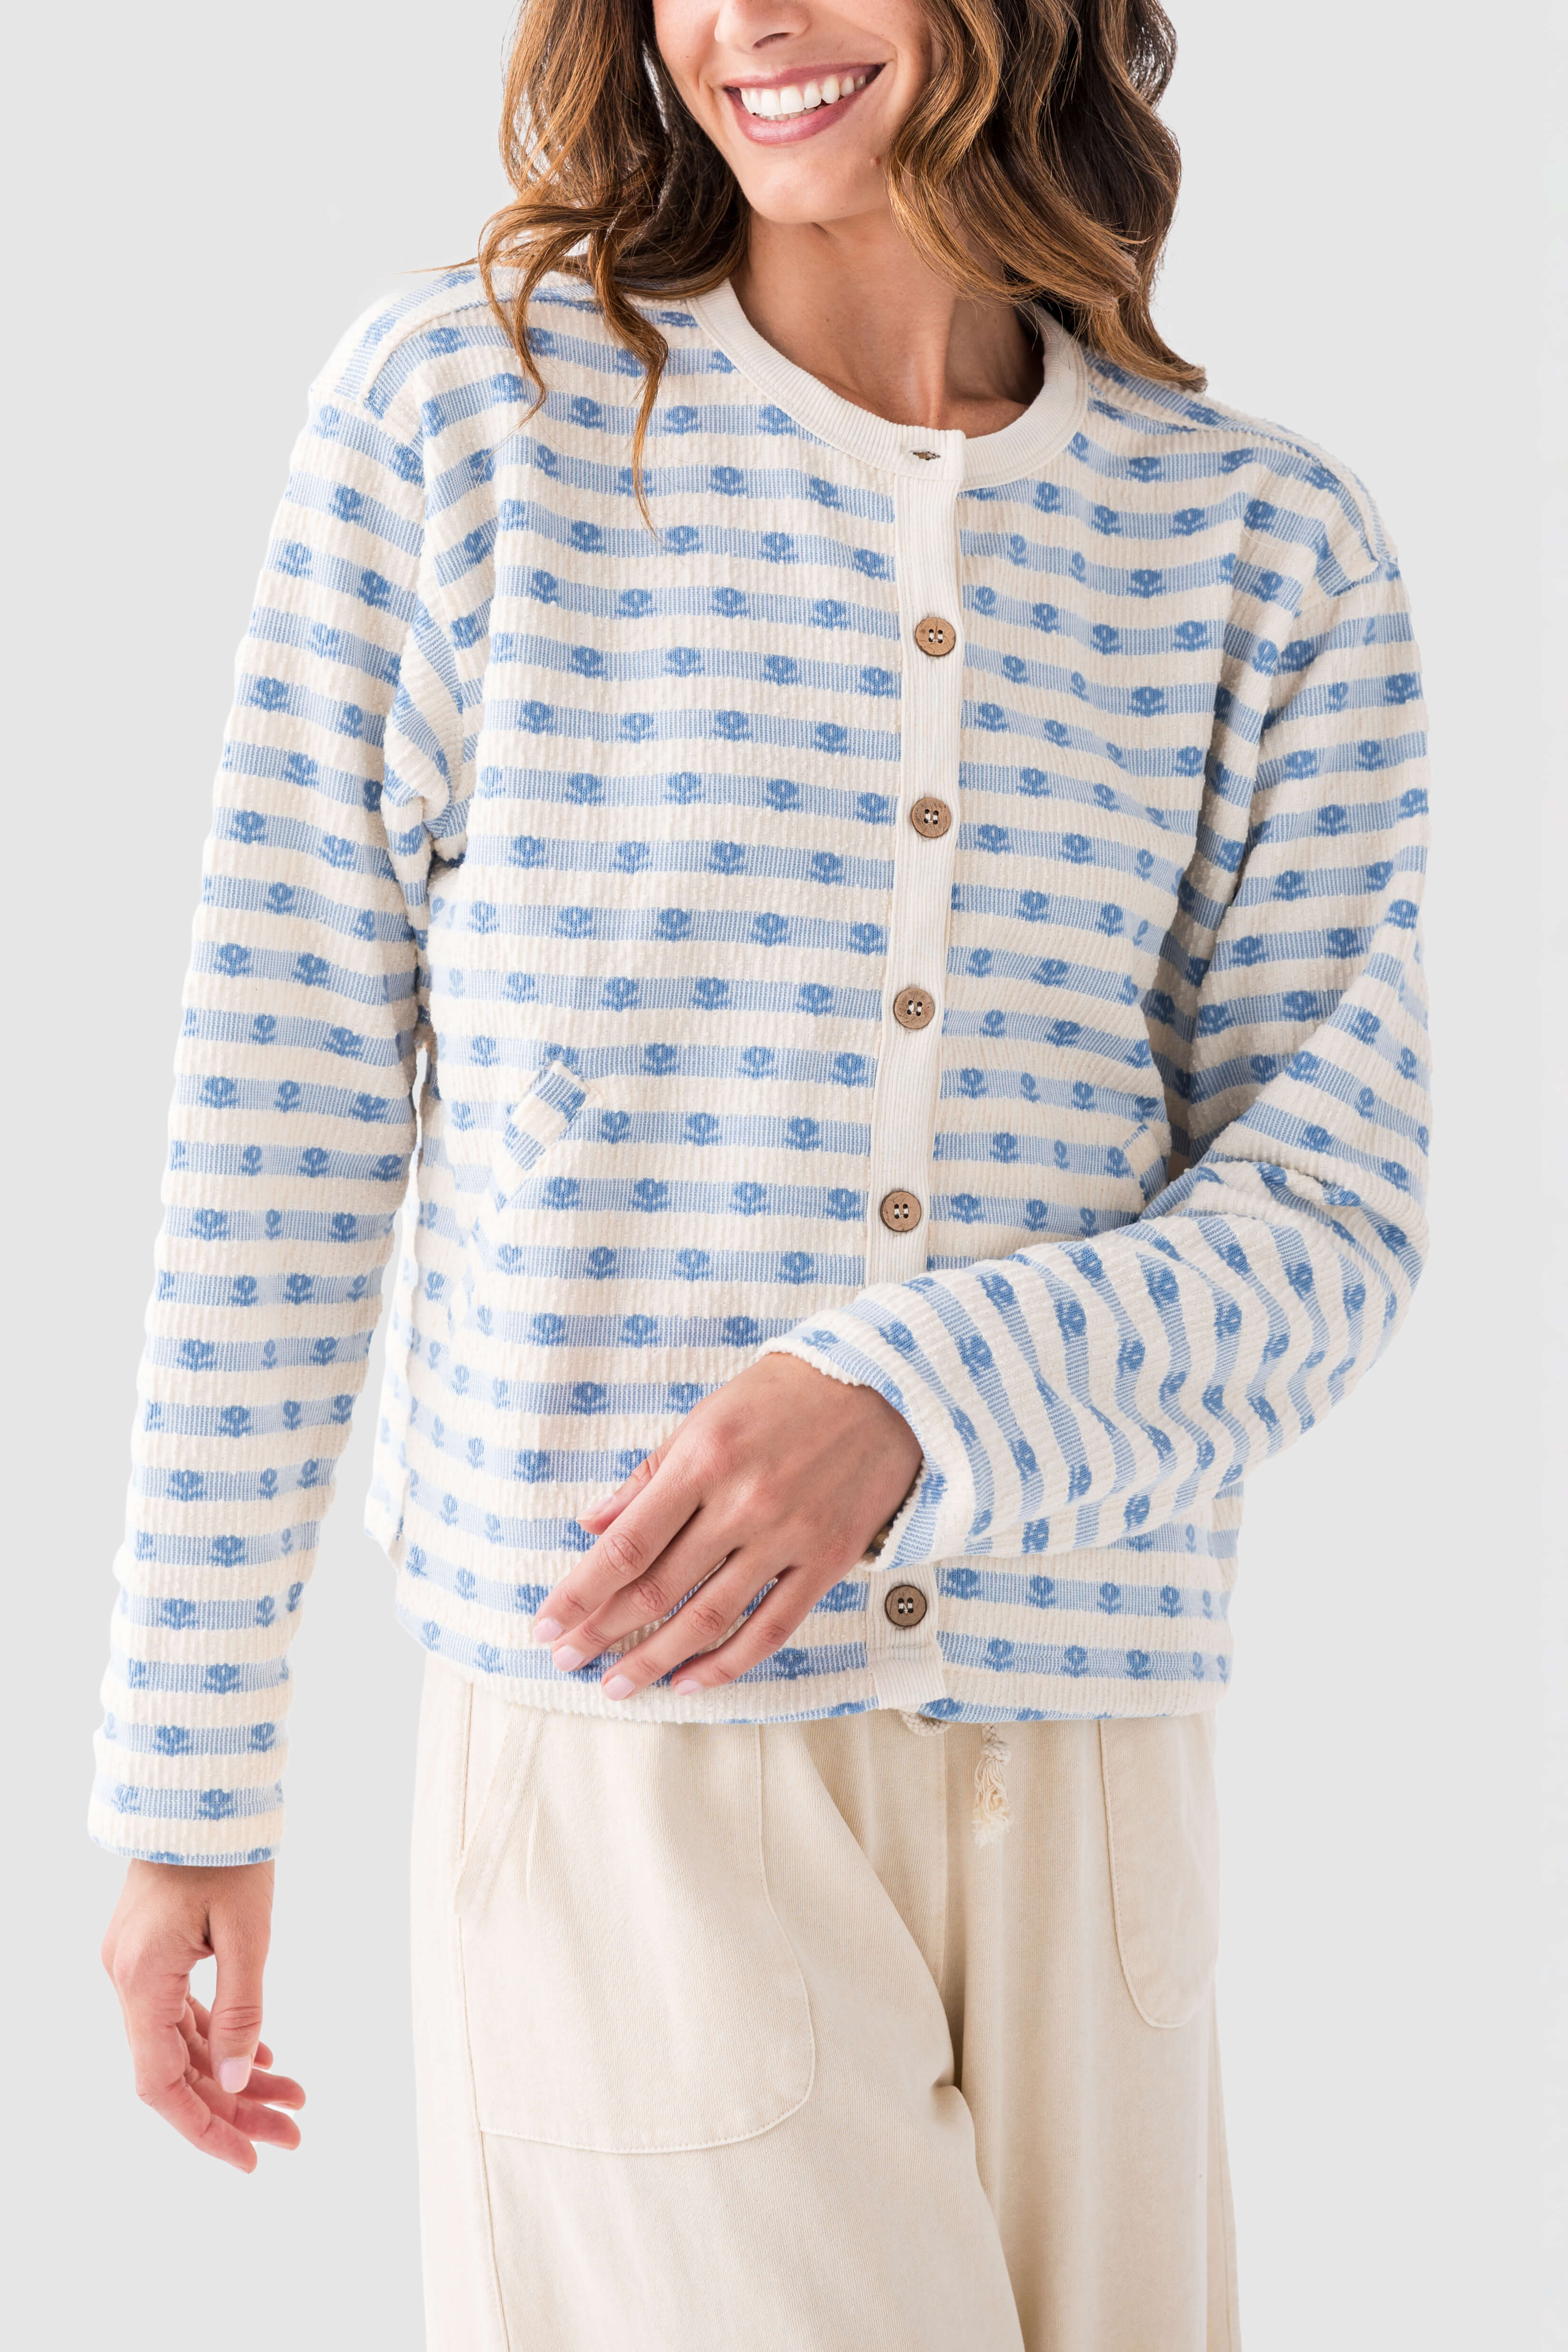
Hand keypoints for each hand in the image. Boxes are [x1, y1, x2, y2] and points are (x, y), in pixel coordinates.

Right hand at [102, 1860, 303, 2171]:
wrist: (198, 1789)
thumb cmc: (226, 1851)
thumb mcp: (248, 1933)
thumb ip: (242, 2009)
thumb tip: (236, 2080)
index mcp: (143, 1979)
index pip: (162, 2084)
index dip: (204, 2127)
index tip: (250, 2157)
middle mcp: (129, 1979)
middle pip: (178, 2070)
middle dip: (234, 2107)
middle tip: (293, 2133)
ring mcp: (138, 1966)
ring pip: (184, 2044)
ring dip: (234, 2075)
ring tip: (292, 2100)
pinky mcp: (152, 1953)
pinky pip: (183, 2014)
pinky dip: (221, 2038)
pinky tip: (261, 2058)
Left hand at [532, 1355, 922, 1697]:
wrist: (886, 1388)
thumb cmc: (784, 1395)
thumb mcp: (705, 1417)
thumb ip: (648, 1476)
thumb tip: (591, 1525)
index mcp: (703, 1460)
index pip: (626, 1545)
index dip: (579, 1593)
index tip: (545, 1625)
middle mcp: (742, 1503)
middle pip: (658, 1589)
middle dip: (603, 1631)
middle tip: (566, 1659)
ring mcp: (788, 1536)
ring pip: (708, 1618)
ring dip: (655, 1660)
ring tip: (617, 1684)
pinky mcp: (826, 1561)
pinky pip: (770, 1629)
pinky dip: (726, 1663)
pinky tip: (690, 1681)